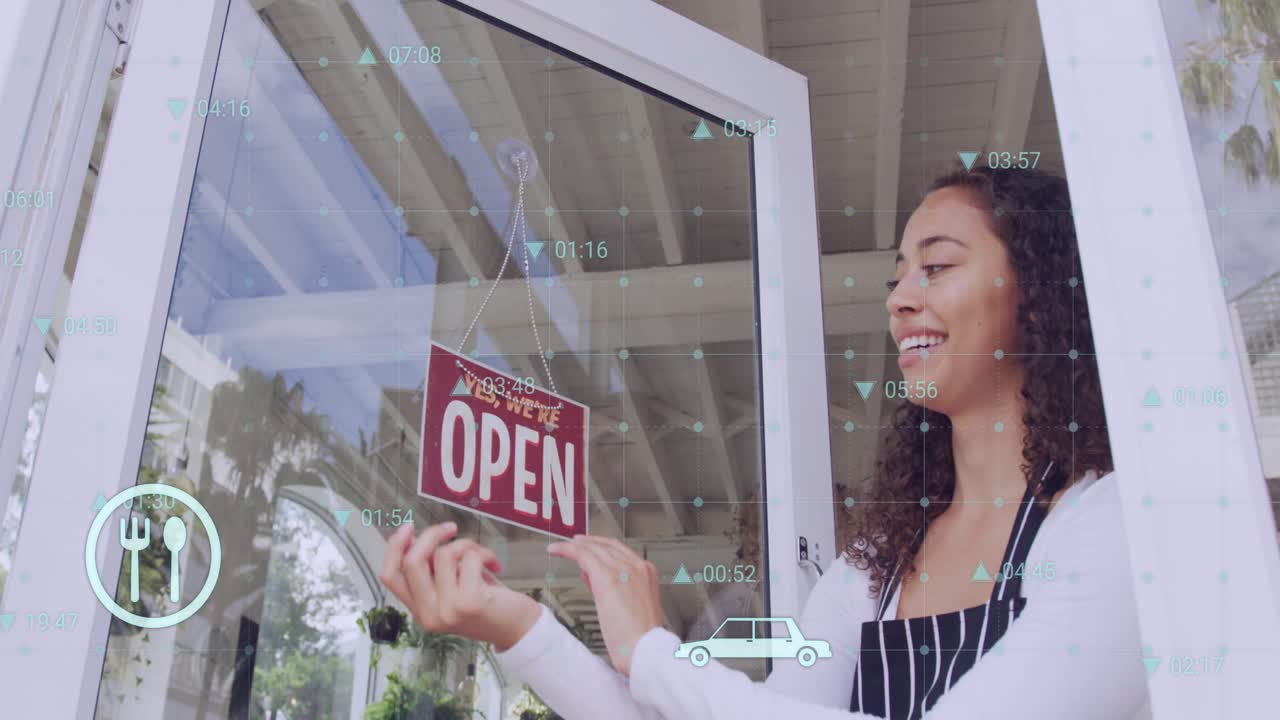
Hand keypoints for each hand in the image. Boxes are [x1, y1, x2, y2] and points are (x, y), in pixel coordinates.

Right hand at [380, 521, 541, 651]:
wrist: (519, 628)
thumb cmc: (488, 602)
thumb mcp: (453, 587)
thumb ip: (433, 570)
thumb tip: (413, 539)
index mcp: (420, 611)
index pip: (390, 577)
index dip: (394, 548)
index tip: (408, 527)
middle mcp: (429, 614)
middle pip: (412, 561)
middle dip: (431, 535)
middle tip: (451, 528)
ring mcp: (448, 610)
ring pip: (444, 554)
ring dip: (466, 545)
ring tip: (481, 556)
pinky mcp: (470, 601)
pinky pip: (469, 557)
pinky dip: (484, 552)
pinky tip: (494, 564)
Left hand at [547, 535, 664, 675]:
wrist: (645, 649)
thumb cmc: (640, 639)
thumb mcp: (633, 608)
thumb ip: (616, 590)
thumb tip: (596, 581)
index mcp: (647, 573)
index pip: (620, 551)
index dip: (602, 546)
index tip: (590, 546)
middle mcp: (637, 567)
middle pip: (607, 545)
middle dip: (588, 543)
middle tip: (573, 543)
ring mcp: (623, 570)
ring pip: (594, 548)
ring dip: (574, 546)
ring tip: (560, 548)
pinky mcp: (607, 577)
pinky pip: (583, 555)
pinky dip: (568, 550)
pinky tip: (557, 550)